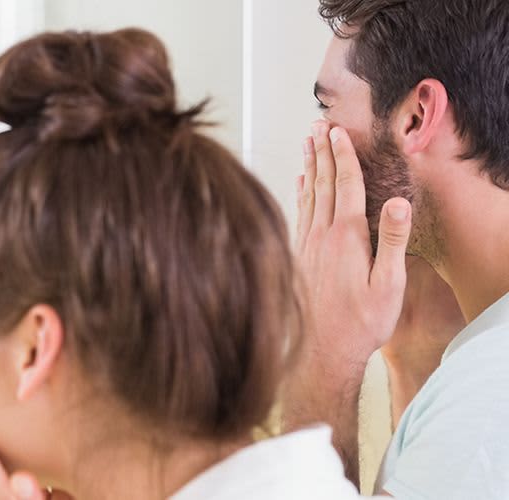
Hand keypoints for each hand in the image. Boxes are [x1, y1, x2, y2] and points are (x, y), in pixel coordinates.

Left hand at [296, 122, 412, 366]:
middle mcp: (321, 236)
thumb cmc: (361, 323)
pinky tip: (300, 184)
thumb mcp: (388, 284)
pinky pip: (299, 214)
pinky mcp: (298, 257)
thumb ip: (393, 241)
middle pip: (323, 184)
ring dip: (309, 167)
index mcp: (346, 237)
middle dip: (322, 152)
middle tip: (318, 124)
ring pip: (308, 196)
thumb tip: (398, 202)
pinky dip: (300, 193)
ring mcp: (307, 246)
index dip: (343, 156)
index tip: (338, 130)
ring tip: (307, 143)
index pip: (346, 186)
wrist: (322, 353)